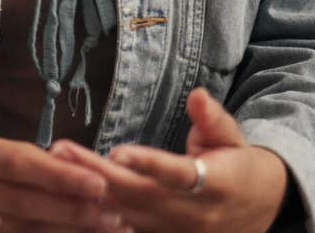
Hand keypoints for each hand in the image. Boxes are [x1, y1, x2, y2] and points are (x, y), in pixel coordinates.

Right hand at [0, 129, 125, 231]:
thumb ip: (26, 157)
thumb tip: (80, 168)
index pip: (16, 163)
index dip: (58, 175)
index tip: (98, 182)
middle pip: (19, 202)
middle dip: (70, 210)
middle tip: (113, 213)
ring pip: (18, 232)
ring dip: (66, 232)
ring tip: (106, 229)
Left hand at [48, 89, 290, 232]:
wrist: (257, 212)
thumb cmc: (239, 165)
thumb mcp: (232, 137)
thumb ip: (213, 118)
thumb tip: (198, 94)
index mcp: (216, 185)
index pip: (176, 174)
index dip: (148, 164)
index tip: (117, 152)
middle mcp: (192, 214)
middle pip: (139, 195)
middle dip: (98, 175)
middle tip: (61, 152)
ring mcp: (175, 232)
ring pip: (126, 216)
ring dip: (89, 195)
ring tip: (56, 169)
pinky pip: (123, 231)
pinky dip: (96, 217)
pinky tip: (66, 200)